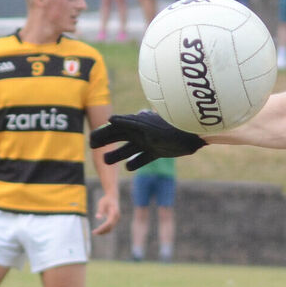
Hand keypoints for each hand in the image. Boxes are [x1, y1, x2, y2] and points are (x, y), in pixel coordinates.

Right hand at [89, 111, 205, 170]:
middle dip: (106, 142)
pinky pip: (143, 158)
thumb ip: (129, 122)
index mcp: (137, 124)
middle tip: (92, 148)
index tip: (91, 141)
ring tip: (105, 161)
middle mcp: (141, 132)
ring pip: (128, 149)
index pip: (115, 128)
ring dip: (117, 154)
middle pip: (119, 138)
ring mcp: (149, 142)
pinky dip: (136, 162)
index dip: (103, 133)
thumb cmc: (171, 127)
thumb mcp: (148, 125)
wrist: (194, 134)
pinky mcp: (158, 152)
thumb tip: (109, 119)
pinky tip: (128, 167)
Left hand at [92, 192, 119, 235]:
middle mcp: (117, 217)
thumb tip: (97, 218)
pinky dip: (105, 229)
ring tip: (95, 232)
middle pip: (110, 227)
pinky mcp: (115, 220)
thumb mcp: (102, 203)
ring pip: (111, 228)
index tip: (95, 231)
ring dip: (103, 231)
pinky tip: (99, 230)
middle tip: (93, 233)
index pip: (108, 223)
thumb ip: (100, 210)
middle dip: (102, 231)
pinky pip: (111, 227)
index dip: (102, 228)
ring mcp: (117, 219)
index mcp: (114, 213)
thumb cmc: (106, 200)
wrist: (113, 197)